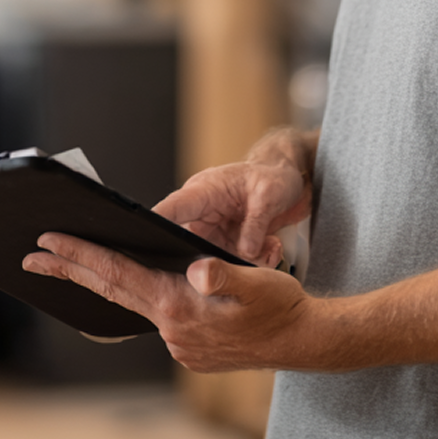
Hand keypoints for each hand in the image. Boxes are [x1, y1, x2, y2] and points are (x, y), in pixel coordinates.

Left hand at [23, 232, 313, 371]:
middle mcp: (171, 329)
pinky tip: (126, 283)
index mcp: (179, 308)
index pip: (118, 275)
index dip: (81, 256)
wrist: (306, 342)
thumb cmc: (282, 307)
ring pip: (130, 304)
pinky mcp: (189, 347)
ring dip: (99, 283)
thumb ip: (226, 275)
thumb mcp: (258, 282)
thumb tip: (199, 271)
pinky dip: (132, 297)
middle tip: (30, 256)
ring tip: (67, 264)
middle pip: (110, 292)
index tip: (48, 242)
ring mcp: (179, 342)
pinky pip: (152, 315)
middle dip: (70, 270)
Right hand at [155, 127, 315, 264]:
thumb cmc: (272, 176)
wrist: (290, 182)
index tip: (147, 239)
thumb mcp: (268, 195)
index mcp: (203, 191)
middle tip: (238, 257)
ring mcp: (215, 230)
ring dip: (241, 260)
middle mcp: (204, 213)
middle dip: (211, 257)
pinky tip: (271, 247)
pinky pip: (233, 261)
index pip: (174, 208)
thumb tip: (246, 251)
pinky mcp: (228, 244)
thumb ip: (255, 224)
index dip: (159, 223)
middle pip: (190, 242)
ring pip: (214, 258)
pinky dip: (254, 261)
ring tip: (268, 246)